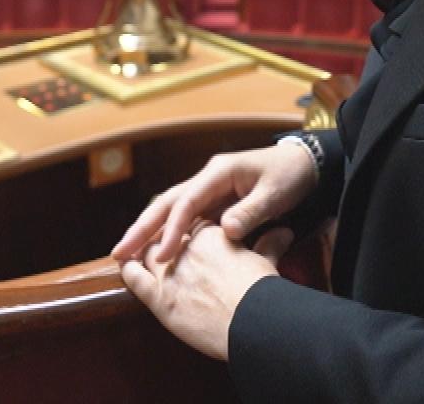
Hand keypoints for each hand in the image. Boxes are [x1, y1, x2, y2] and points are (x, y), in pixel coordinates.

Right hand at [111, 142, 317, 265]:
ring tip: (126, 257)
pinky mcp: (213, 203)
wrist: (304, 166)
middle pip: (166, 204)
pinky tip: (154, 254)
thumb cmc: (290, 176)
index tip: (162, 255)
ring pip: (171, 211)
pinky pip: (184, 220)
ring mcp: (208, 191)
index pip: (186, 201)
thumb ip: (251, 211)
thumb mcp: (275, 193)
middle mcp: (207, 179)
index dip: (171, 229)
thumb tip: (225, 231)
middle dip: (142, 229)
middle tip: (119, 253)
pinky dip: (167, 235)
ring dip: (149, 233)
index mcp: (218, 172)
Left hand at [119, 220, 293, 359]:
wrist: (252, 321)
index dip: (189, 228)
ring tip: (136, 249)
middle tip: (159, 240)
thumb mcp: (265, 261)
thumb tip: (283, 232)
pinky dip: (128, 269)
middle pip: (168, 236)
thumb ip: (269, 243)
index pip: (193, 224)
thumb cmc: (261, 291)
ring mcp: (170, 272)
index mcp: (211, 235)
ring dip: (142, 249)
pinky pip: (135, 278)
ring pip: (149, 253)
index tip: (188, 232)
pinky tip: (124, 264)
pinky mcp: (158, 298)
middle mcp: (186, 248)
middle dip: (163, 237)